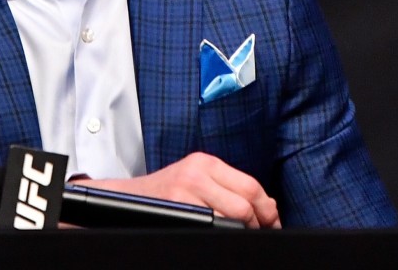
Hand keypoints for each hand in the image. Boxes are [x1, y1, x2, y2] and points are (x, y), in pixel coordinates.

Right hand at [71, 152, 280, 229]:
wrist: (125, 198)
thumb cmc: (162, 194)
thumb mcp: (195, 180)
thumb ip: (228, 187)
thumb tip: (267, 205)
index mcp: (205, 163)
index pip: (251, 185)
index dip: (268, 208)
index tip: (272, 222)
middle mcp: (197, 172)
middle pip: (247, 200)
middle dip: (261, 222)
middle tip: (262, 233)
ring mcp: (187, 191)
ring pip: (235, 215)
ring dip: (245, 230)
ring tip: (242, 235)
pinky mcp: (178, 208)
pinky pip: (215, 224)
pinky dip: (225, 233)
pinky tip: (222, 236)